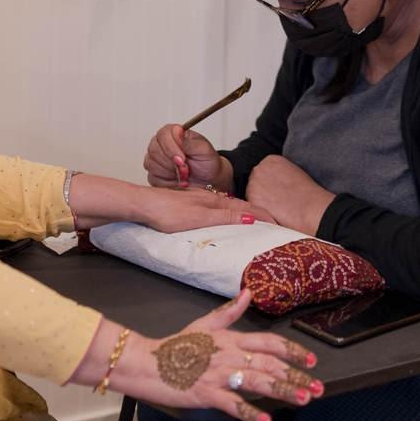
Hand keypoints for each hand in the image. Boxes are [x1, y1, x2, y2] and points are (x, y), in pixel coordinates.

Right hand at [95, 293, 324, 420]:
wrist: (148, 362)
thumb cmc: (177, 344)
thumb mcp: (205, 323)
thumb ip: (230, 310)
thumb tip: (249, 292)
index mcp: (232, 338)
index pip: (269, 342)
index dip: (293, 350)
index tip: (311, 360)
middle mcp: (230, 355)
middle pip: (270, 364)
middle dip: (297, 376)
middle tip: (318, 387)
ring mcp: (219, 375)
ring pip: (258, 382)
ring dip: (283, 391)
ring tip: (303, 399)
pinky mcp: (207, 394)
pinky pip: (233, 404)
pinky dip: (249, 412)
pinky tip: (264, 420)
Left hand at [132, 184, 272, 232]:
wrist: (143, 205)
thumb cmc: (167, 212)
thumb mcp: (201, 217)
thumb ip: (225, 217)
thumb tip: (252, 217)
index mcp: (215, 201)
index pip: (246, 208)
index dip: (262, 215)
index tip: (277, 222)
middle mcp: (209, 198)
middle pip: (239, 205)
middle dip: (257, 213)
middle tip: (271, 222)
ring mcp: (200, 200)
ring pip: (228, 207)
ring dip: (243, 213)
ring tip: (254, 221)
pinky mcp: (190, 205)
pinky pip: (217, 209)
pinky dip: (228, 214)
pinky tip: (224, 218)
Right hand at [143, 123, 229, 190]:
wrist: (207, 178)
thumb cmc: (206, 161)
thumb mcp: (204, 150)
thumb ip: (190, 142)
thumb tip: (178, 131)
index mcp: (172, 132)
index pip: (163, 135)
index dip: (172, 148)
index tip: (183, 159)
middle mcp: (160, 144)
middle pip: (155, 151)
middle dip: (173, 163)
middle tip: (187, 168)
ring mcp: (154, 159)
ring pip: (153, 165)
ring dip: (172, 173)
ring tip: (185, 173)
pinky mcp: (153, 174)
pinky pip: (153, 178)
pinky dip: (168, 182)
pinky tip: (179, 180)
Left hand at [243, 155, 333, 236]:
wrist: (310, 208)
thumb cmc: (308, 194)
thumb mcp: (293, 173)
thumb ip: (279, 174)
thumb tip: (273, 182)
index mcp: (271, 160)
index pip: (263, 171)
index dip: (270, 183)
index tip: (278, 190)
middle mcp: (260, 168)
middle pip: (255, 182)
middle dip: (263, 191)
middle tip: (277, 200)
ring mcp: (254, 183)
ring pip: (252, 194)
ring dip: (260, 201)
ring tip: (277, 207)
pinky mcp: (252, 199)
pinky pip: (252, 206)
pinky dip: (260, 211)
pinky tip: (273, 212)